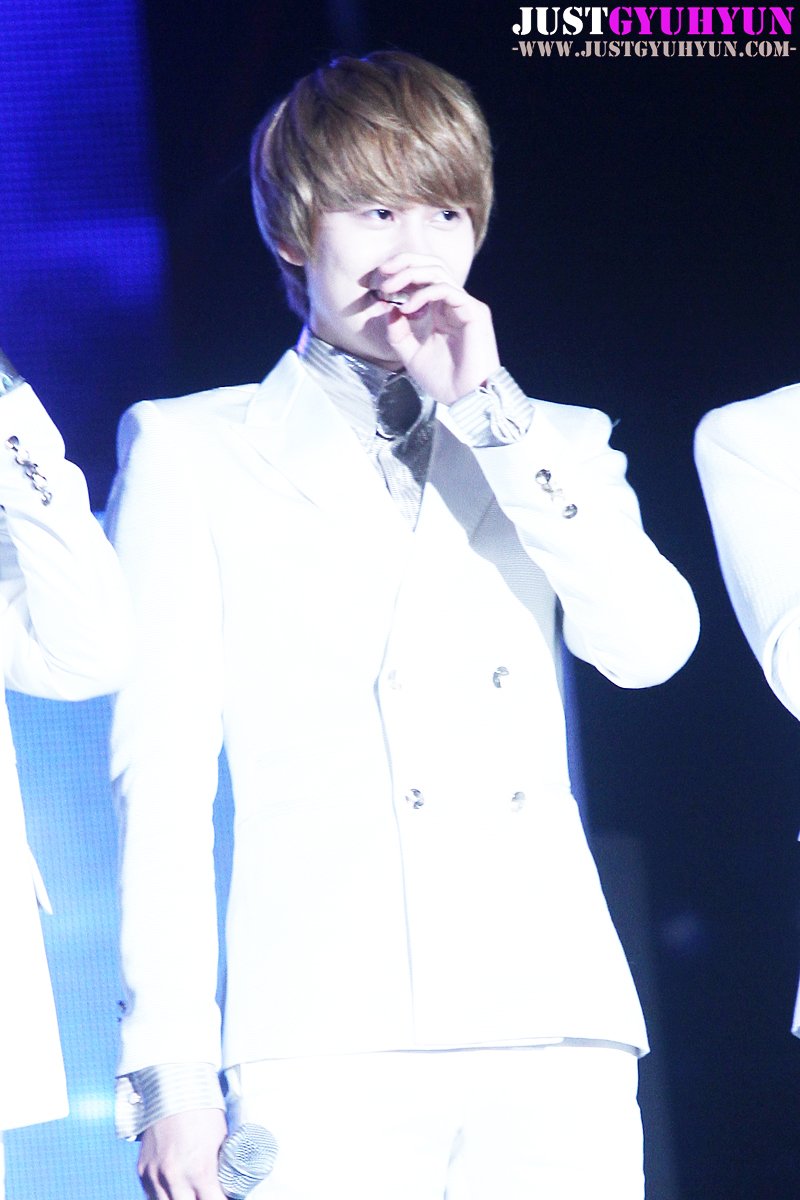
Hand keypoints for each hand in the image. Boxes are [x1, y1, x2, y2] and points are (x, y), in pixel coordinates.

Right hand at [137, 1108, 227, 1199]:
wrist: (174, 1088)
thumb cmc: (202, 1111)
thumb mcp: (220, 1141)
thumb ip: (220, 1169)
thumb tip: (226, 1186)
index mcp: (200, 1170)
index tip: (224, 1197)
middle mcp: (175, 1177)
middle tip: (207, 1194)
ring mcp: (155, 1175)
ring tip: (191, 1192)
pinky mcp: (143, 1171)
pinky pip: (152, 1196)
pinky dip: (164, 1197)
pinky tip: (175, 1192)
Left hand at [379, 254, 500, 405]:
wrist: (466, 399)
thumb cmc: (444, 381)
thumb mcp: (411, 355)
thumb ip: (399, 333)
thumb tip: (389, 309)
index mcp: (442, 311)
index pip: (424, 278)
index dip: (402, 273)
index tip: (379, 280)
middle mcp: (455, 304)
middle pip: (432, 265)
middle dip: (405, 263)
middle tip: (382, 271)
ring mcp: (466, 306)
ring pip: (439, 272)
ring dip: (411, 274)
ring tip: (390, 287)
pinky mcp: (474, 312)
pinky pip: (447, 290)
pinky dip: (425, 293)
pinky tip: (408, 307)